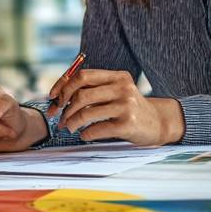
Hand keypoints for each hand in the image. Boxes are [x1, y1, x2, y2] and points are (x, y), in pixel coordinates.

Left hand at [50, 69, 183, 145]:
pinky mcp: (128, 124)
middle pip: (81, 94)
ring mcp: (126, 106)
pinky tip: (85, 135)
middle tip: (59, 118)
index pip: (82, 76)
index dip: (63, 86)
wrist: (158, 123)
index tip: (52, 98)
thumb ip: (92, 90)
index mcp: (117, 76)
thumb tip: (56, 97)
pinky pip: (97, 129)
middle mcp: (122, 88)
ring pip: (86, 112)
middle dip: (65, 108)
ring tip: (68, 127)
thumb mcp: (114, 92)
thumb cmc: (127, 108)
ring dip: (71, 122)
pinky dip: (86, 134)